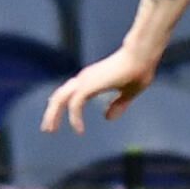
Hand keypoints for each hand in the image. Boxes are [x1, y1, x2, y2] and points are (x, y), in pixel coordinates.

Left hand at [40, 45, 156, 134]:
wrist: (141, 58)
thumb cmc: (138, 70)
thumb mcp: (128, 93)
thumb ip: (119, 105)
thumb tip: (108, 118)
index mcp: (91, 79)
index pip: (69, 92)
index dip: (60, 104)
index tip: (55, 118)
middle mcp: (84, 78)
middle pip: (60, 96)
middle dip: (52, 112)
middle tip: (48, 129)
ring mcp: (85, 81)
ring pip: (60, 99)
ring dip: (53, 115)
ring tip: (51, 130)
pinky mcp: (88, 86)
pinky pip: (75, 105)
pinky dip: (74, 118)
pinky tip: (78, 130)